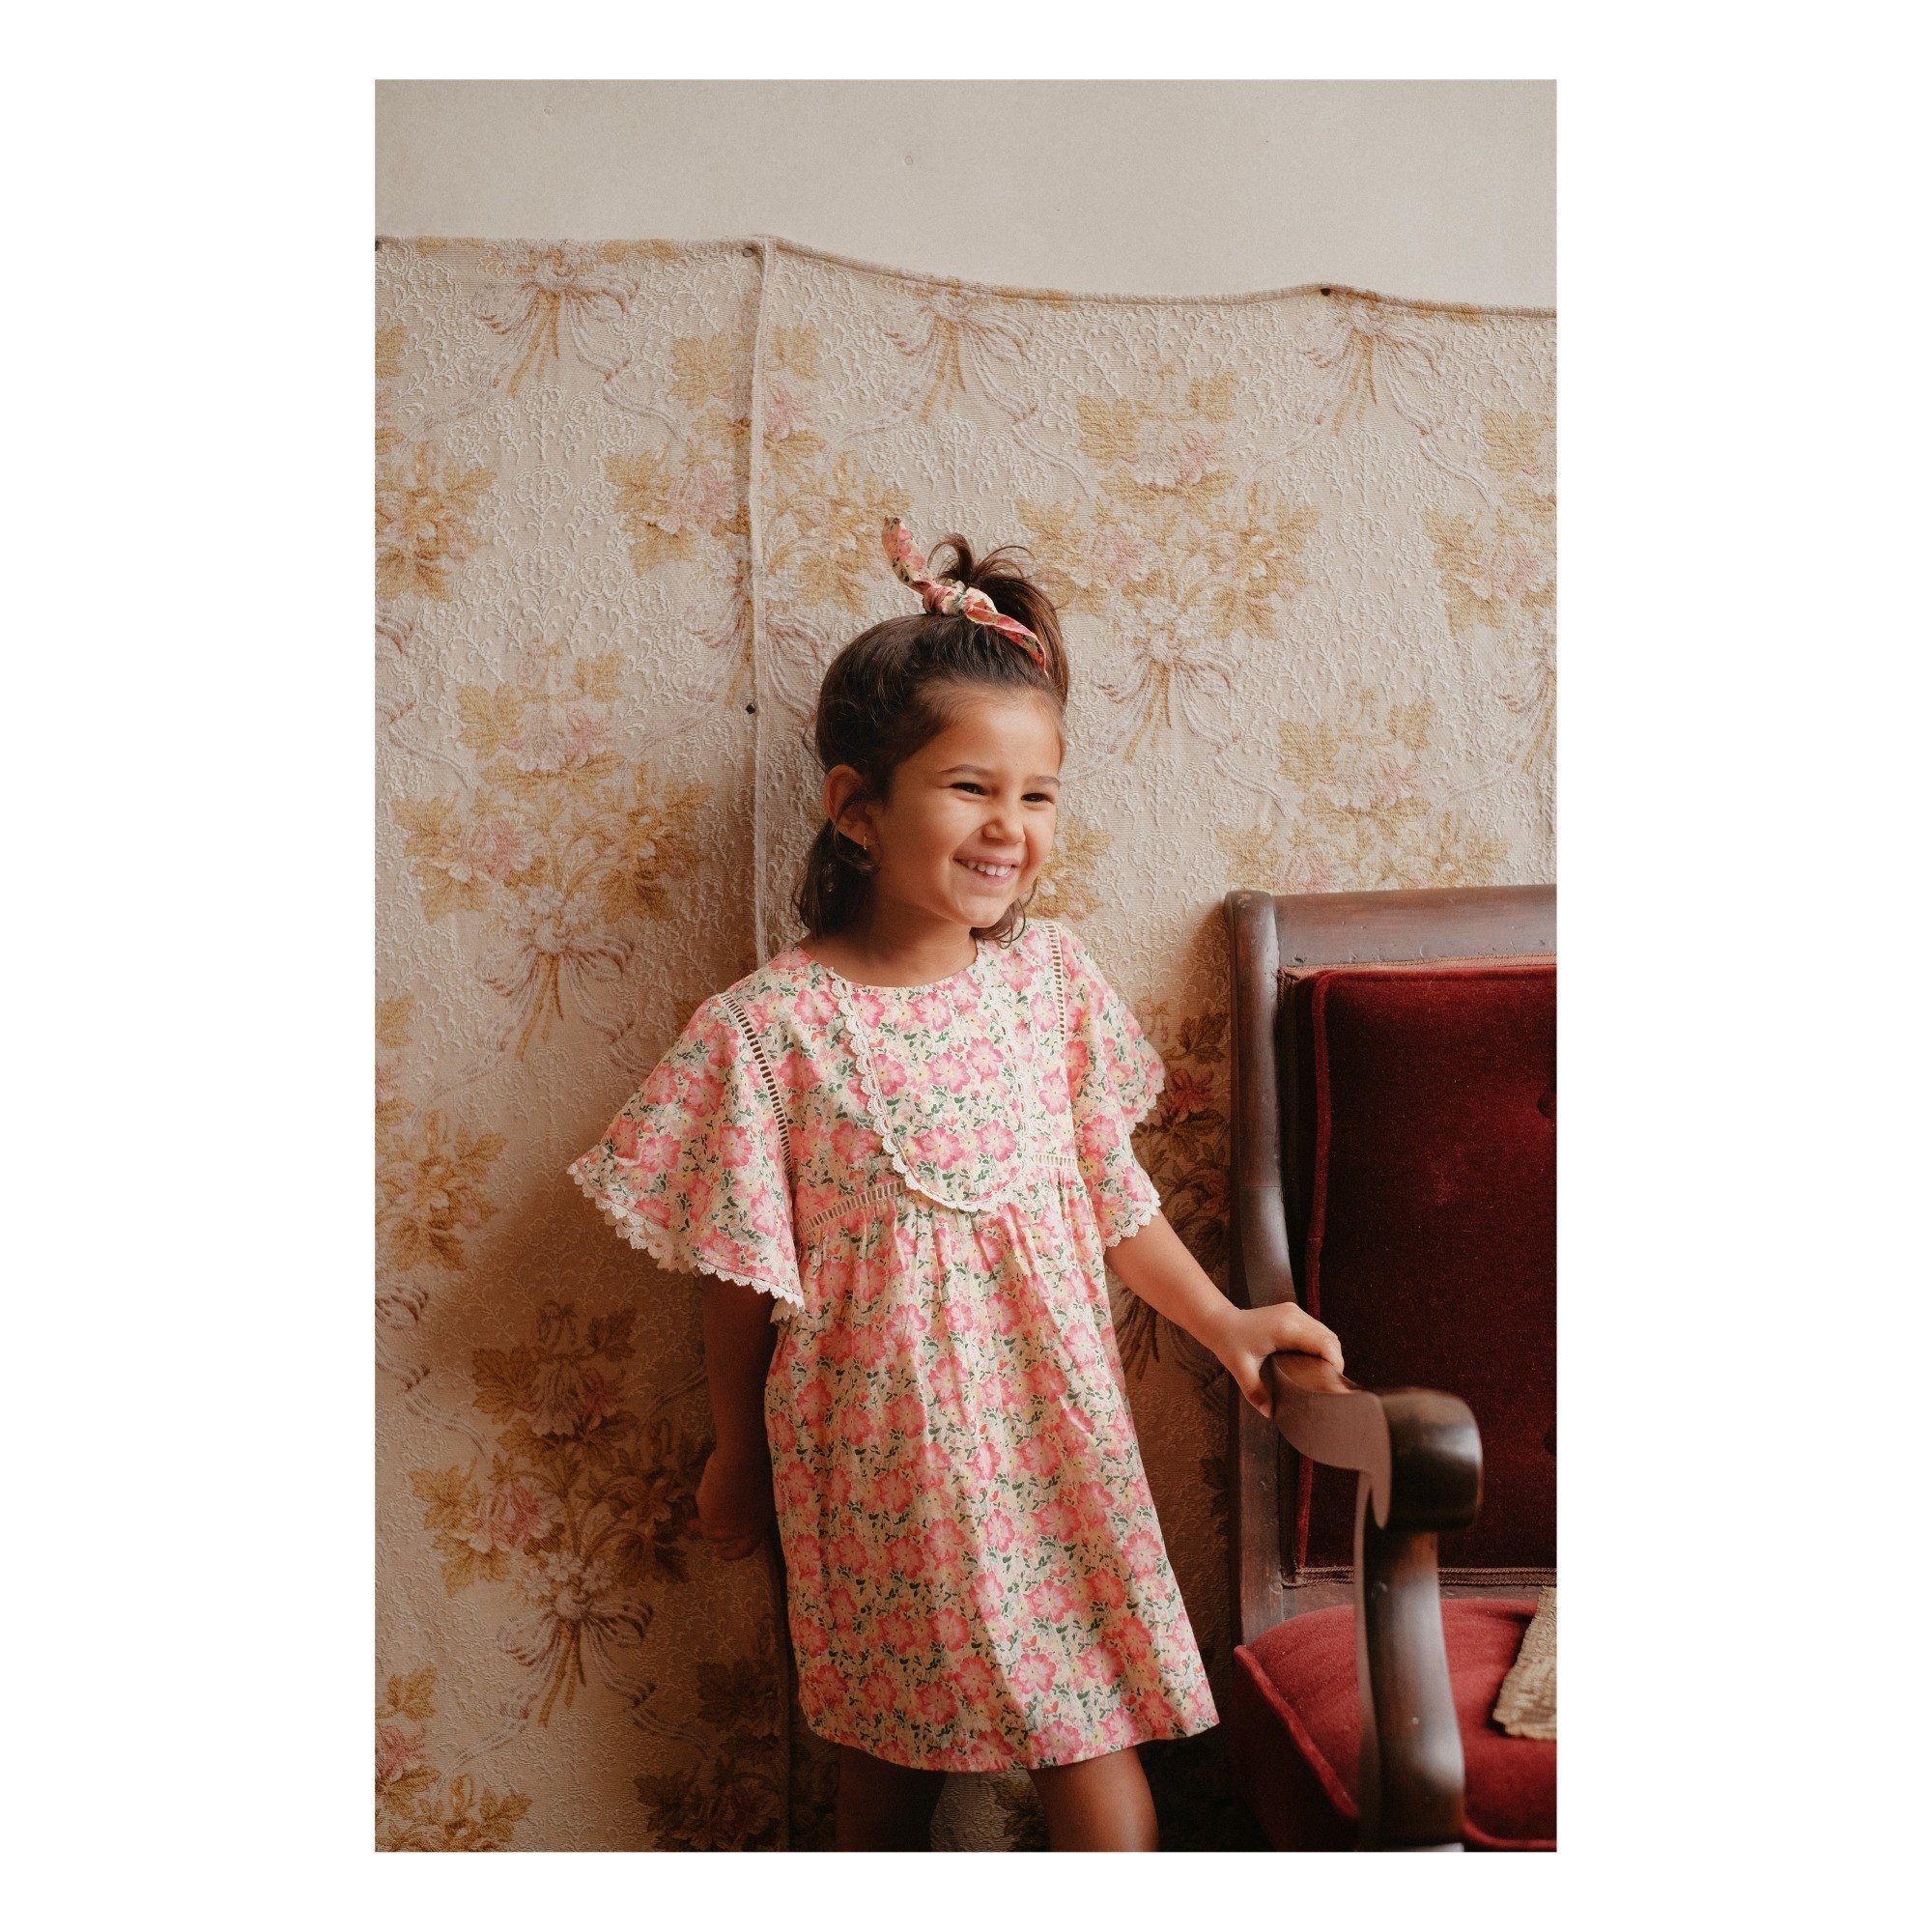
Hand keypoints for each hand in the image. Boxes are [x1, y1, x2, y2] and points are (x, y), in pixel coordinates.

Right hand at [696, 1442, 775, 1561]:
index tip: (720, 1555)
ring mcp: (721, 1525)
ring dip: (702, 1512)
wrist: (740, 1460)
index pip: (744, 1548)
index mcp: (756, 1526)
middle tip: (695, 1526)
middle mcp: (738, 1530)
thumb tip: (740, 1510)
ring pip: (706, 1522)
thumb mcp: (761, 1495)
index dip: (732, 1553)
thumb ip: (750, 1508)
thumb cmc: (757, 1470)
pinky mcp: (706, 1516)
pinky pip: (701, 1506)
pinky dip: (704, 1496)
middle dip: (707, 1530)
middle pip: (718, 1536)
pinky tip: (711, 1482)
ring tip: (705, 1493)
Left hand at [1212, 1302, 1343, 1419]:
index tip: (1332, 1382)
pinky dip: (1320, 1344)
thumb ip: (1256, 1392)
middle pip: (1330, 1338)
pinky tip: (1313, 1360)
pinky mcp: (1292, 1312)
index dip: (1334, 1363)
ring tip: (1322, 1373)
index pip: (1325, 1344)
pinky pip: (1316, 1328)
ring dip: (1329, 1352)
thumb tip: (1270, 1413)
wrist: (1220, 1322)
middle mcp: (1294, 1316)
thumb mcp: (1241, 1370)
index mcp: (1286, 1328)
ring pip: (1326, 1332)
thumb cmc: (1229, 1343)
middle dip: (1335, 1360)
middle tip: (1328, 1382)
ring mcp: (1294, 1311)